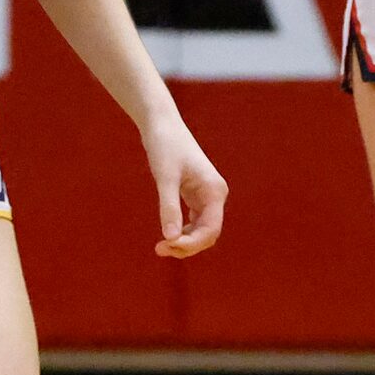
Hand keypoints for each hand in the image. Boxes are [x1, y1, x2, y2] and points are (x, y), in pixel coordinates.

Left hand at [143, 114, 226, 259]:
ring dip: (184, 241)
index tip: (166, 245)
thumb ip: (169, 207)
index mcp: (214, 191)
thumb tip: (170, 238)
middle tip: (159, 249)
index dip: (191, 243)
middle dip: (187, 245)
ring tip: (160, 246)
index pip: (211, 229)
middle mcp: (215, 195)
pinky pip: (194, 222)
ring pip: (201, 230)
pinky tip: (167, 234)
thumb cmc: (165, 146)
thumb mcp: (165, 178)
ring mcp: (207, 196)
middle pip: (208, 234)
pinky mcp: (196, 195)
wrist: (162, 125)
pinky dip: (182, 231)